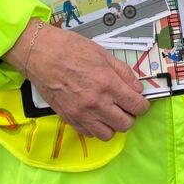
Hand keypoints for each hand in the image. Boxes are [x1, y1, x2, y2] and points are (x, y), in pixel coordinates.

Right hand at [4, 21, 148, 140]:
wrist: (40, 54)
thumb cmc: (70, 49)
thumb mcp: (102, 54)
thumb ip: (123, 73)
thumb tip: (137, 88)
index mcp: (107, 83)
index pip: (136, 106)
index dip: (143, 105)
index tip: (140, 101)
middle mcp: (96, 103)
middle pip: (125, 124)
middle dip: (130, 115)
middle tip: (125, 106)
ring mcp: (81, 114)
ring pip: (108, 134)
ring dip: (113, 125)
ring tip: (110, 112)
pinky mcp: (69, 119)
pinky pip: (90, 134)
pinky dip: (96, 127)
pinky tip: (94, 114)